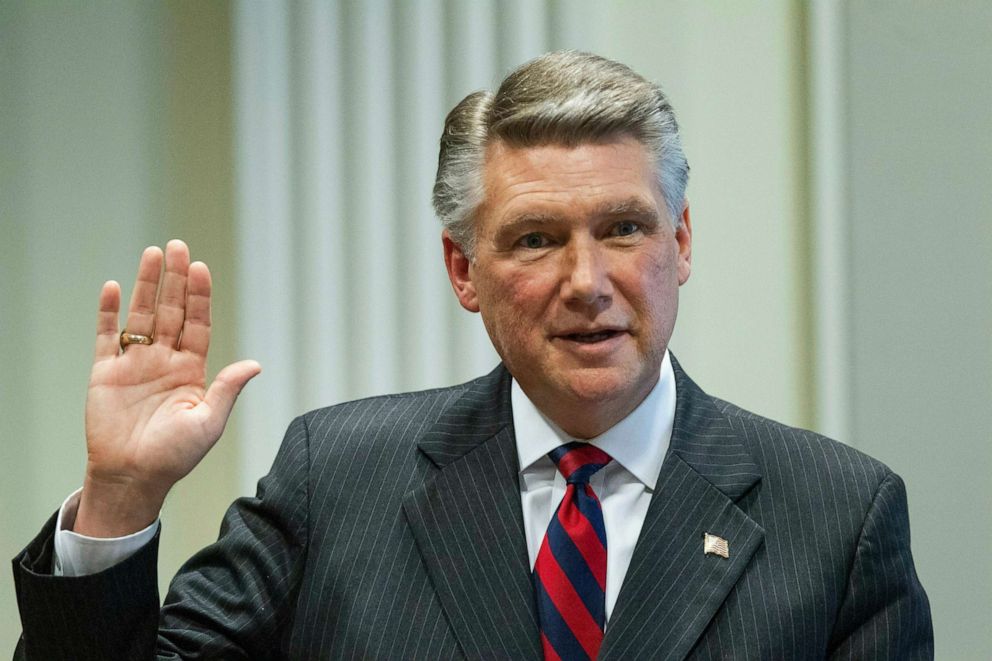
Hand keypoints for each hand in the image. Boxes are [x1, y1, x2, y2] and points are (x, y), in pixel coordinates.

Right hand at [74, 240, 260, 536]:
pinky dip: (109, 312)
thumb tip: (255, 364)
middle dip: (175, 279)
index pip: (197, 324)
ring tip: (153, 254)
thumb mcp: (209, 422)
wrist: (133, 478)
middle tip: (178, 246)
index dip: (199, 296)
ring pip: (142, 315)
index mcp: (191, 370)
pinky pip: (107, 336)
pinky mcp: (106, 373)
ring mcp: (135, 364)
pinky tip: (114, 287)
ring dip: (147, 285)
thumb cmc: (174, 456)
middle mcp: (164, 360)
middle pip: (171, 311)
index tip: (200, 269)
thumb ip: (227, 389)